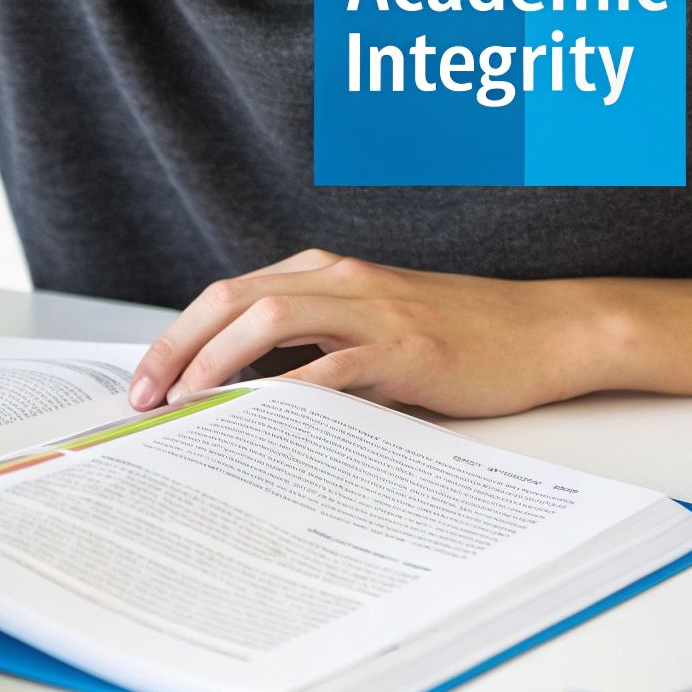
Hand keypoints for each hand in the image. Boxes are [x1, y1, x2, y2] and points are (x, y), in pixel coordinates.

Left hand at [128, 249, 610, 417]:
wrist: (546, 331)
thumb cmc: (457, 340)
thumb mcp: (370, 332)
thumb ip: (310, 350)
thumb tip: (238, 399)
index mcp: (325, 273)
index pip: (226, 295)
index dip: (177, 337)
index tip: (145, 383)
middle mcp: (341, 280)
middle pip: (232, 299)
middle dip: (177, 347)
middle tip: (144, 398)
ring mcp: (374, 308)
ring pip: (270, 317)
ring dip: (218, 362)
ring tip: (189, 405)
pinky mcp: (408, 346)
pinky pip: (334, 362)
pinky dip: (290, 388)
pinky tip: (260, 418)